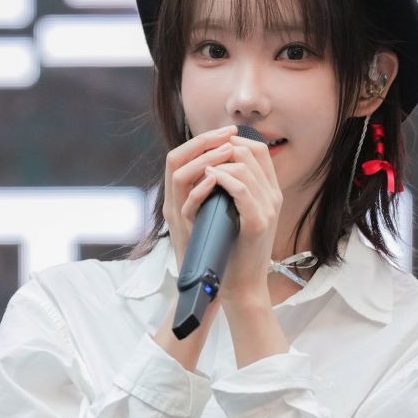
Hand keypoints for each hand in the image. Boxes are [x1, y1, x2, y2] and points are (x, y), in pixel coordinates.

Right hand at [163, 125, 237, 269]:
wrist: (220, 286)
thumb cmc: (224, 251)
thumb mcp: (223, 214)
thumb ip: (224, 191)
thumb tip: (242, 166)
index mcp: (183, 197)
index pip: (184, 156)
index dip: (205, 139)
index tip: (230, 130)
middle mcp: (174, 204)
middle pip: (175, 158)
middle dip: (203, 142)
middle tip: (228, 133)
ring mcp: (176, 219)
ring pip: (177, 176)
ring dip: (203, 160)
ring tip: (226, 152)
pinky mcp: (184, 234)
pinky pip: (186, 206)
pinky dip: (200, 190)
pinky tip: (216, 181)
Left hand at [183, 133, 282, 303]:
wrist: (243, 285)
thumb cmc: (235, 252)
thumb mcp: (238, 215)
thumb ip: (236, 193)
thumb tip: (217, 168)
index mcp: (271, 193)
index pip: (259, 150)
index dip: (234, 141)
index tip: (212, 147)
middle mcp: (274, 197)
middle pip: (251, 151)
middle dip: (222, 147)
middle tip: (201, 155)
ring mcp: (268, 209)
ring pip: (244, 166)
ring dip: (218, 162)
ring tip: (200, 168)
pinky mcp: (257, 222)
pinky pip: (241, 189)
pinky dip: (222, 180)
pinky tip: (207, 179)